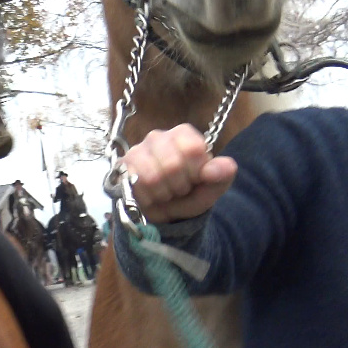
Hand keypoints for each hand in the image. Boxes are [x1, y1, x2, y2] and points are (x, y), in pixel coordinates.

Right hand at [119, 124, 237, 221]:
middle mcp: (158, 137)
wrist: (163, 212)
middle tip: (179, 189)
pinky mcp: (122, 167)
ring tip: (165, 193)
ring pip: (152, 177)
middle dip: (179, 186)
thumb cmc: (189, 194)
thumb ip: (221, 175)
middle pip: (173, 164)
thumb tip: (225, 167)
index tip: (195, 178)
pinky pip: (136, 186)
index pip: (193, 149)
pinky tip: (151, 196)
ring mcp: (137, 150)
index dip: (196, 171)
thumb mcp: (212, 188)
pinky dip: (147, 198)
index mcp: (183, 135)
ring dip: (163, 194)